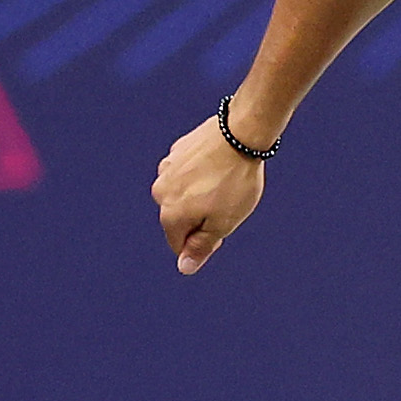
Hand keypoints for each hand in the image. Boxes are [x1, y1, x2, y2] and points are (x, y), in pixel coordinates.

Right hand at [151, 111, 267, 275]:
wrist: (240, 133)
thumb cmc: (235, 181)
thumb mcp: (224, 223)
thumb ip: (201, 247)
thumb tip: (184, 267)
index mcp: (170, 215)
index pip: (179, 244)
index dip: (204, 241)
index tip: (224, 223)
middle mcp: (160, 192)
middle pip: (179, 218)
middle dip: (200, 216)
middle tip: (226, 200)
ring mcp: (166, 169)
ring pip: (182, 194)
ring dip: (199, 194)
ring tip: (223, 181)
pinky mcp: (177, 151)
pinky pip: (186, 173)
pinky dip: (200, 174)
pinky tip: (219, 165)